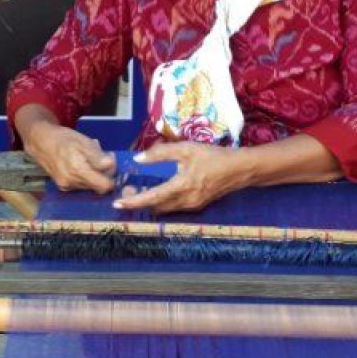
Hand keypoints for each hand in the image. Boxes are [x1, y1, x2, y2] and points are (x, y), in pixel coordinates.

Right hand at [24, 123, 116, 193]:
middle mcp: (72, 183)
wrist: (41, 142)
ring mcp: (67, 187)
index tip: (110, 163)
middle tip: (101, 157)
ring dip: (94, 175)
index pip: (105, 186)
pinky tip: (80, 165)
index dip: (111, 175)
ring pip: (90, 186)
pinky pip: (81, 185)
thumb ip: (97, 156)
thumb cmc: (63, 139)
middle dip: (103, 174)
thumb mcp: (83, 141)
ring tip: (88, 159)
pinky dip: (85, 177)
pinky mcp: (63, 187)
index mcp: (78, 170)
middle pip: (98, 186)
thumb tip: (110, 165)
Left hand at [111, 142, 248, 213]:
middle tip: (127, 190)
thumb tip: (138, 159)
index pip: (152, 197)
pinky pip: (174, 207)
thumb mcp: (186, 148)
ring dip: (150, 202)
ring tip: (139, 190)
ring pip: (164, 209)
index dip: (133, 202)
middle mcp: (186, 201)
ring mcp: (192, 206)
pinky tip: (158, 191)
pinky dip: (162, 201)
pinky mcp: (197, 206)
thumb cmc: (213, 156)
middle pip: (155, 207)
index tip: (117, 204)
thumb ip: (160, 153)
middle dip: (139, 202)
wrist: (240, 169)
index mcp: (182, 186)